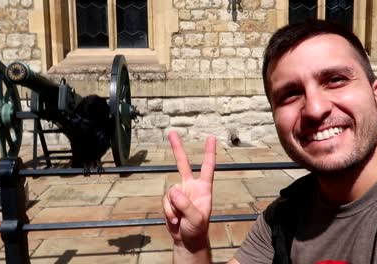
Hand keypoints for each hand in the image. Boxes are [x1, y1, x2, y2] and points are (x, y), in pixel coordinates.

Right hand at [163, 131, 215, 251]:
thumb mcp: (197, 218)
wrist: (187, 240)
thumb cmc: (197, 229)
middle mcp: (191, 186)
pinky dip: (168, 211)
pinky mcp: (170, 201)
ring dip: (173, 206)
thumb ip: (186, 204)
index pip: (207, 167)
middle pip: (183, 164)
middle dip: (177, 149)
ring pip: (171, 191)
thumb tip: (173, 190)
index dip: (209, 152)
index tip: (211, 138)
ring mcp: (180, 193)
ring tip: (180, 218)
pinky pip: (165, 201)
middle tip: (172, 133)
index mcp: (204, 188)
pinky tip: (174, 220)